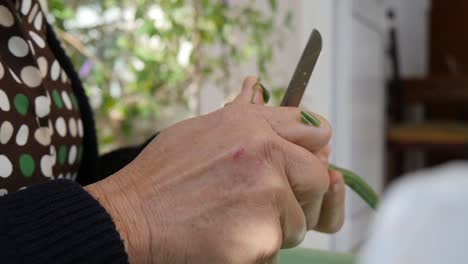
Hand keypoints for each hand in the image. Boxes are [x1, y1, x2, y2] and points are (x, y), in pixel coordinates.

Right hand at [85, 77, 344, 263]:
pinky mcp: (262, 239)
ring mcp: (267, 197)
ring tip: (229, 220)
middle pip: (318, 178)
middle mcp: (265, 155)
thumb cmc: (160, 177)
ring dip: (274, 226)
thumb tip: (258, 85)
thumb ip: (241, 113)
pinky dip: (255, 249)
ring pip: (298, 220)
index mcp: (251, 126)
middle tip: (264, 202)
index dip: (313, 149)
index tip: (309, 160)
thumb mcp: (199, 130)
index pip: (314, 130)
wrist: (129, 219)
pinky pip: (275, 247)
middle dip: (299, 194)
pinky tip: (221, 237)